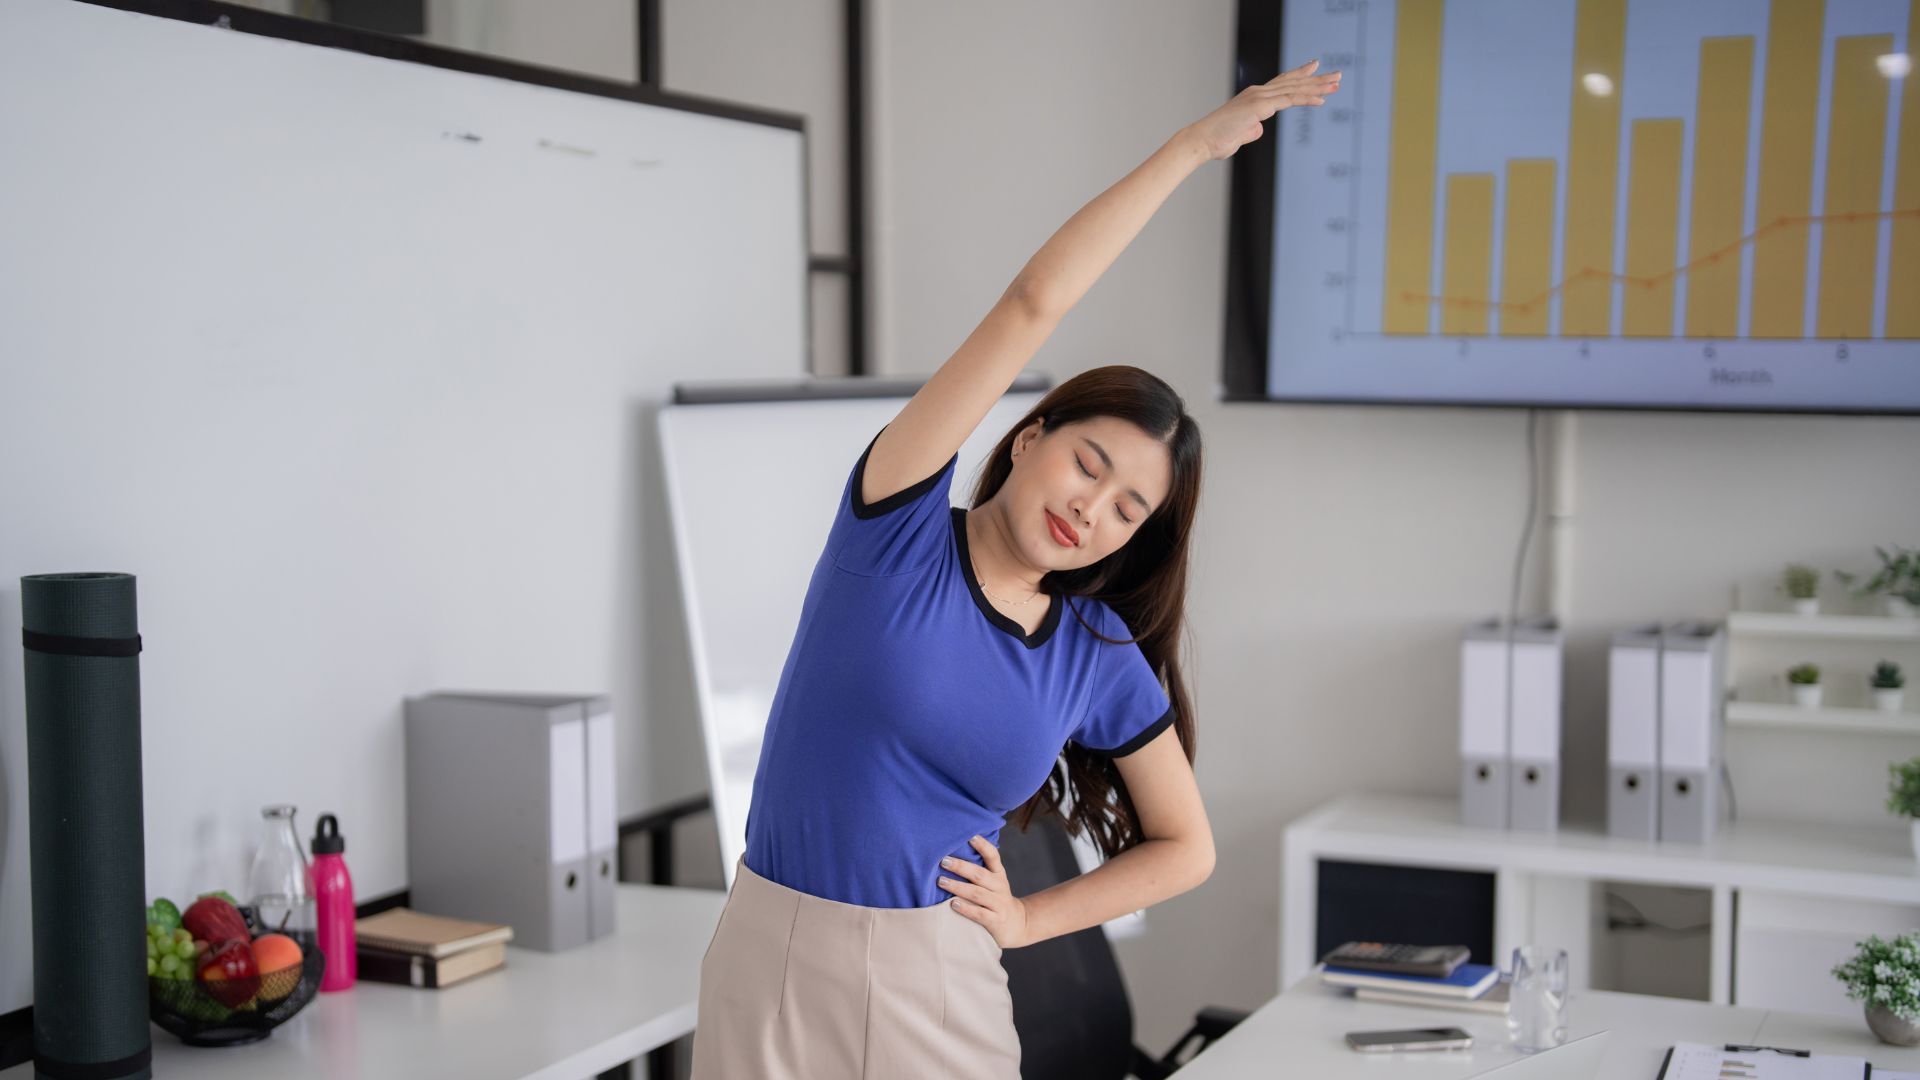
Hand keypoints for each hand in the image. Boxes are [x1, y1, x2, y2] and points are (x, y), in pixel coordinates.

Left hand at [937, 835, 1029, 948]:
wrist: (1016, 924)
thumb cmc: (995, 898)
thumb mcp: (993, 882)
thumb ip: (977, 869)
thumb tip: (951, 853)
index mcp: (998, 874)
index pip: (993, 856)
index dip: (983, 846)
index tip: (970, 836)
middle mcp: (999, 886)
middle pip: (980, 875)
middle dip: (961, 867)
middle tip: (943, 861)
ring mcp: (998, 904)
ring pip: (977, 893)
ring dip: (958, 887)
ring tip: (941, 881)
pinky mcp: (995, 920)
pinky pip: (979, 913)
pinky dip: (966, 908)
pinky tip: (953, 904)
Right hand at [1183, 59, 1341, 161]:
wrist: (1201, 141)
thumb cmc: (1216, 141)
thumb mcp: (1240, 135)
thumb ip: (1251, 130)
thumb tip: (1258, 129)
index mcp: (1253, 98)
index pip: (1281, 83)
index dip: (1299, 75)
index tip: (1314, 68)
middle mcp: (1258, 93)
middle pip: (1292, 82)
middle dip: (1316, 78)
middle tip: (1336, 75)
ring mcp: (1259, 98)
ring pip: (1295, 88)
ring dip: (1318, 86)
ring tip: (1336, 83)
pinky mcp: (1260, 106)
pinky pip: (1289, 100)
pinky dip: (1306, 98)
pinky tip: (1322, 99)